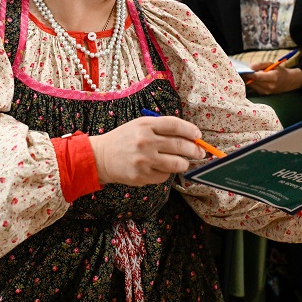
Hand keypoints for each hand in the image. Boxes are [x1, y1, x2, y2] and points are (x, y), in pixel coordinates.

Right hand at [88, 116, 205, 186]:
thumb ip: (162, 128)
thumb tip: (190, 137)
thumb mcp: (140, 125)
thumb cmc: (125, 139)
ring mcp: (144, 160)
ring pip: (177, 164)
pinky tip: (160, 168)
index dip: (190, 130)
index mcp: (146, 125)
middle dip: (194, 150)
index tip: (198, 135)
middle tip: (200, 152)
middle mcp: (145, 142)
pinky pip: (165, 176)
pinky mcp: (142, 176)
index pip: (175, 125)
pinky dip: (166, 172)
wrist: (101, 157)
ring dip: (184, 163)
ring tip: (183, 162)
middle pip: (180, 145)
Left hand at [246, 63, 301, 94]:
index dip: (248, 73)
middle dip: (246, 76)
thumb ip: (260, 64)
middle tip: (241, 70)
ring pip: (252, 85)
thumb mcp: (271, 64)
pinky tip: (252, 78)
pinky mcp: (263, 94)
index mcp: (273, 78)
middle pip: (253, 81)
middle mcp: (269, 86)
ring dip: (248, 79)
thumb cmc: (278, 71)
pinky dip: (252, 83)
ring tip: (246, 73)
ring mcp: (266, 92)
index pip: (257, 77)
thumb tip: (249, 67)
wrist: (287, 81)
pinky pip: (254, 87)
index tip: (242, 69)